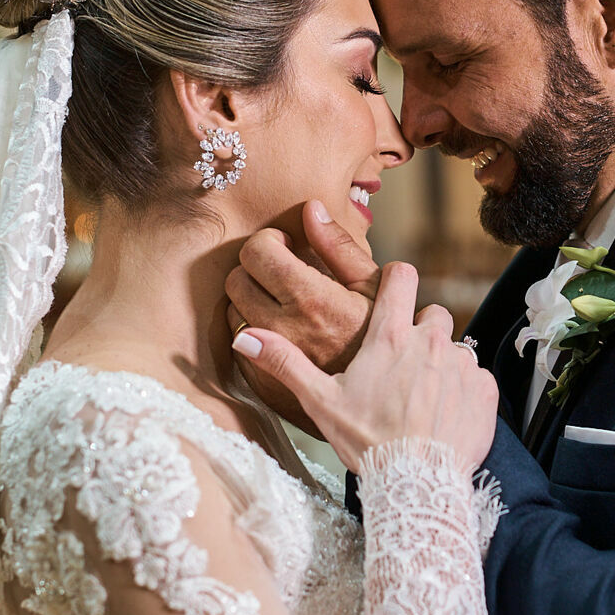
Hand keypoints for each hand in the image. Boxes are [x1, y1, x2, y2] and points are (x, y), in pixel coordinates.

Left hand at [226, 201, 380, 428]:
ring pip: (231, 310)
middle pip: (236, 278)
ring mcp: (267, 358)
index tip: (285, 248)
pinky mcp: (258, 382)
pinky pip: (238, 344)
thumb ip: (338, 246)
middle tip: (281, 274)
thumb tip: (311, 208)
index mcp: (311, 298)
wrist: (382, 406)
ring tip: (284, 305)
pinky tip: (281, 333)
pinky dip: (251, 332)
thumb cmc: (383, 341)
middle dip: (255, 269)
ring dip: (250, 301)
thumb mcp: (373, 288)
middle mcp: (282, 328)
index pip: (257, 251)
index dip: (269, 242)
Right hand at [232, 261, 499, 473]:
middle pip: (432, 313)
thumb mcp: (320, 402)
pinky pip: (477, 378)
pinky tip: (445, 415)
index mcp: (391, 336)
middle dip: (420, 330)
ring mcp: (462, 366)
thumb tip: (244, 339)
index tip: (390, 291)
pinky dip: (465, 392)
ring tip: (423, 397)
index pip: (402, 276)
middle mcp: (431, 342)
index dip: (396, 278)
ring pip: (455, 347)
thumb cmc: (368, 442)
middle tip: (403, 364)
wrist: (416, 485)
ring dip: (442, 364)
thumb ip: (285, 364)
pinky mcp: (484, 391)